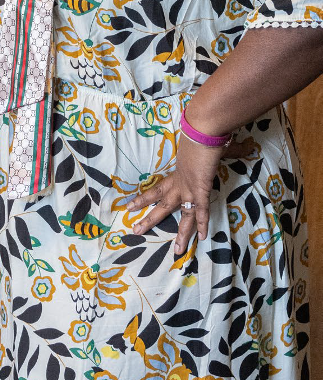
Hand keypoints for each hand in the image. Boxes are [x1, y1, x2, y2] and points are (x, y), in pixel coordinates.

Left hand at [123, 133, 252, 254]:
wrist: (202, 129)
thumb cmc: (204, 135)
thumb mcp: (211, 146)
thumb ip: (229, 150)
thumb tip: (247, 148)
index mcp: (178, 173)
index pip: (159, 189)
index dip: (146, 198)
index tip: (132, 205)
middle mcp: (180, 183)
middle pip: (161, 204)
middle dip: (149, 219)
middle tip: (134, 231)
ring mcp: (190, 187)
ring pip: (182, 215)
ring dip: (180, 233)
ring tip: (176, 250)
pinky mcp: (201, 188)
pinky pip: (202, 210)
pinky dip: (203, 223)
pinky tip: (203, 237)